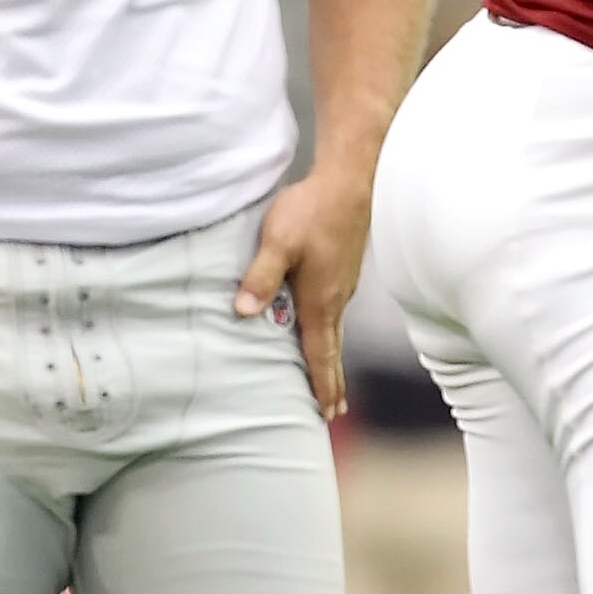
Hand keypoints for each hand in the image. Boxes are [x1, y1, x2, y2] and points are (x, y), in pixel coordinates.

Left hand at [235, 169, 371, 417]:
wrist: (350, 180)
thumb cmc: (312, 211)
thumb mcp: (277, 243)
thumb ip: (260, 277)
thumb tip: (242, 313)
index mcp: (320, 300)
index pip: (320, 353)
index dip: (322, 384)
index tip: (327, 412)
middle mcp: (336, 298)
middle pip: (333, 349)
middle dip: (332, 382)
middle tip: (333, 413)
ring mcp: (342, 284)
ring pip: (335, 330)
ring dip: (332, 359)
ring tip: (331, 381)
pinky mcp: (342, 270)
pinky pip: (334, 312)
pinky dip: (331, 334)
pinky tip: (324, 331)